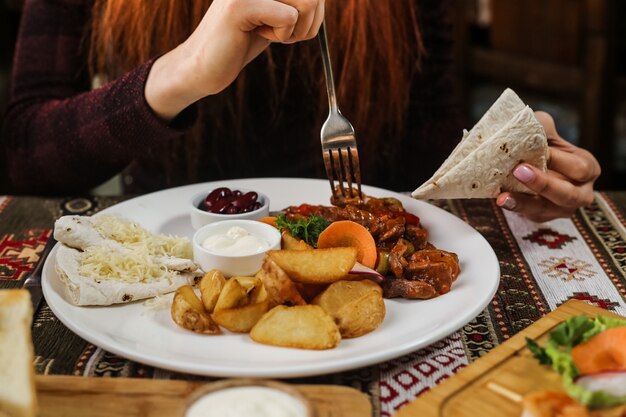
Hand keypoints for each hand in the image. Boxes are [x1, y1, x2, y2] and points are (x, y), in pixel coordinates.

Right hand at [146, 0, 323, 119]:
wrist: (204, 66)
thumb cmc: (240, 42)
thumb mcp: (274, 15)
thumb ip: (297, 2)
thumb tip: (321, 0)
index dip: (315, 8)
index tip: (292, 21)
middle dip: (311, 21)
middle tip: (285, 33)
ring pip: (308, 2)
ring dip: (297, 29)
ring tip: (271, 32)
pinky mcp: (240, 5)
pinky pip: (289, 18)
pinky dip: (282, 35)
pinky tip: (258, 34)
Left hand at [496, 111, 600, 222]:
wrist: (528, 166)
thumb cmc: (543, 147)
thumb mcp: (547, 134)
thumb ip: (542, 127)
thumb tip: (530, 121)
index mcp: (588, 169)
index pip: (579, 168)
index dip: (559, 160)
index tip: (539, 151)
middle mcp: (580, 193)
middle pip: (567, 195)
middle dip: (543, 183)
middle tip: (519, 170)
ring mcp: (560, 209)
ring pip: (545, 209)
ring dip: (523, 202)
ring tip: (504, 196)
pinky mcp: (541, 217)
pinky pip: (528, 214)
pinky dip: (514, 206)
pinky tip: (501, 199)